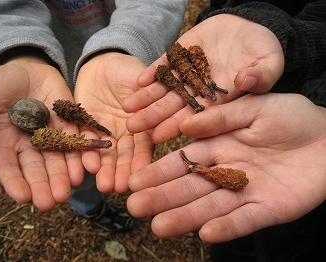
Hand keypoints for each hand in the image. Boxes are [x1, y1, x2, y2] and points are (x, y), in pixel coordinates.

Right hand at [0, 56, 83, 210]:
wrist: (30, 67)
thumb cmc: (3, 81)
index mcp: (6, 142)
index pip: (9, 167)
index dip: (15, 183)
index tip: (23, 197)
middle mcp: (30, 145)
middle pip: (37, 169)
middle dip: (44, 186)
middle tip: (52, 202)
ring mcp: (52, 137)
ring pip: (59, 161)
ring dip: (64, 176)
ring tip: (70, 189)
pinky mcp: (70, 127)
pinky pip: (77, 143)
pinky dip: (82, 155)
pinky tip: (87, 167)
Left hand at [74, 52, 153, 192]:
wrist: (102, 62)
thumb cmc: (128, 69)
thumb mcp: (142, 80)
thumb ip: (150, 98)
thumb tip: (159, 114)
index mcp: (144, 124)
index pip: (144, 146)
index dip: (141, 162)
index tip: (138, 178)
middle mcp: (126, 133)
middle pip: (124, 155)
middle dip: (121, 172)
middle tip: (117, 188)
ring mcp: (106, 132)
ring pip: (105, 153)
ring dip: (104, 169)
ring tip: (103, 185)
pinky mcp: (86, 126)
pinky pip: (85, 140)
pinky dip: (85, 153)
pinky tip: (87, 166)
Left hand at [123, 14, 283, 142]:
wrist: (249, 26)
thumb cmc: (263, 48)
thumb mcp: (270, 61)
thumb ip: (263, 75)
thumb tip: (246, 82)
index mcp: (219, 100)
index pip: (195, 117)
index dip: (176, 127)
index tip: (157, 137)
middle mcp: (199, 90)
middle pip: (173, 107)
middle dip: (152, 116)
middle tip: (132, 128)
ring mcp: (188, 71)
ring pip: (164, 88)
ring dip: (146, 98)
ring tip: (128, 107)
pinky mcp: (181, 53)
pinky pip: (165, 63)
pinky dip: (154, 72)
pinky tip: (140, 81)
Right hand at [127, 93, 325, 242]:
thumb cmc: (292, 116)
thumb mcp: (255, 107)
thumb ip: (220, 118)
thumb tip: (184, 126)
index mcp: (219, 145)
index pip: (183, 160)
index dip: (160, 171)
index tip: (136, 180)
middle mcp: (226, 171)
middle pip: (190, 186)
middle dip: (163, 197)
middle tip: (135, 208)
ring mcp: (245, 191)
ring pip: (211, 207)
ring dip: (186, 217)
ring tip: (159, 227)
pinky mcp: (268, 209)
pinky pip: (244, 220)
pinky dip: (226, 227)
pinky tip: (206, 234)